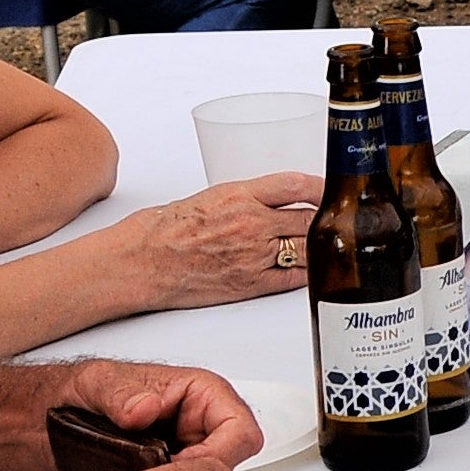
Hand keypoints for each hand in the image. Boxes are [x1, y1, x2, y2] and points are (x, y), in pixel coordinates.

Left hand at [36, 358, 263, 470]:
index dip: (218, 456)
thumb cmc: (83, 392)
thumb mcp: (98, 384)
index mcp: (202, 395)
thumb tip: (145, 408)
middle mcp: (202, 426)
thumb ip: (121, 395)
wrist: (54, 418)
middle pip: (231, 466)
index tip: (179, 465)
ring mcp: (188, 453)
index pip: (242, 432)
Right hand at [115, 176, 326, 309]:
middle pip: (308, 219)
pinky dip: (305, 272)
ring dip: (315, 245)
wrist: (139, 263)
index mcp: (239, 196)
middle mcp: (251, 225)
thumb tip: (266, 203)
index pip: (296, 185)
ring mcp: (253, 256)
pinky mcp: (250, 284)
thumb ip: (242, 200)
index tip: (328, 188)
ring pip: (305, 248)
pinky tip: (308, 267)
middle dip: (323, 218)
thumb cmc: (160, 230)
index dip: (320, 187)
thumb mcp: (206, 198)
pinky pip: (293, 278)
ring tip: (321, 242)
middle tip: (330, 218)